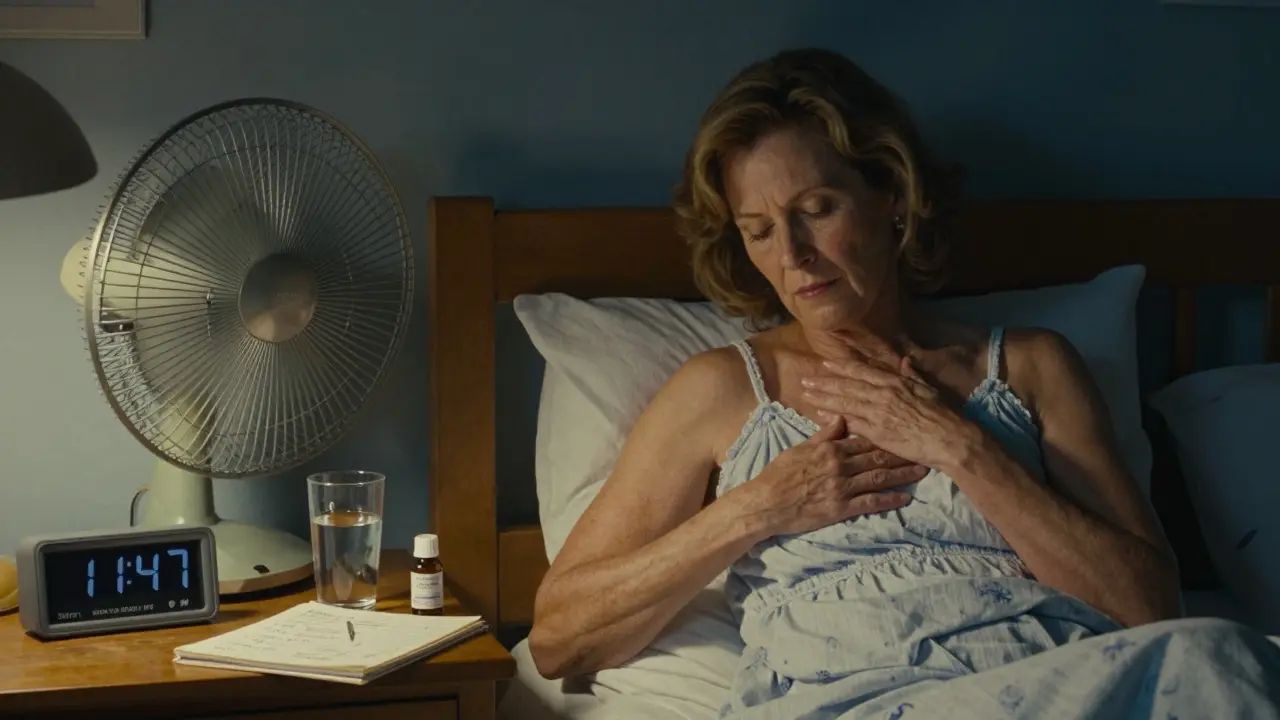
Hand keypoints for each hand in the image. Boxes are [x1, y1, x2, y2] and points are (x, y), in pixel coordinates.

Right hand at [750, 415, 928, 536]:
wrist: (766, 502)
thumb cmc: (779, 474)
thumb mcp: (799, 448)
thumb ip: (824, 434)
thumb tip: (840, 415)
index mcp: (830, 449)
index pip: (864, 438)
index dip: (887, 435)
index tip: (904, 432)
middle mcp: (840, 466)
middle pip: (878, 456)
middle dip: (903, 453)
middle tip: (924, 450)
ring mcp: (842, 487)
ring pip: (878, 477)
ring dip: (902, 474)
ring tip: (922, 471)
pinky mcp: (840, 508)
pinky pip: (870, 503)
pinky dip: (889, 499)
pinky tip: (905, 498)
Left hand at [800, 353, 972, 470]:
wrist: (949, 438)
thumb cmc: (943, 414)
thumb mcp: (928, 388)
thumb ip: (913, 374)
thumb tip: (905, 361)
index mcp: (894, 382)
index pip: (862, 371)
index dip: (841, 367)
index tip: (824, 363)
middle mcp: (882, 394)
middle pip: (847, 386)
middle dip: (824, 382)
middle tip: (804, 379)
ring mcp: (878, 413)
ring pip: (844, 403)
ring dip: (823, 398)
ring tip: (805, 395)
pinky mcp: (877, 432)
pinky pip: (850, 423)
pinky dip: (833, 419)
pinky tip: (820, 416)